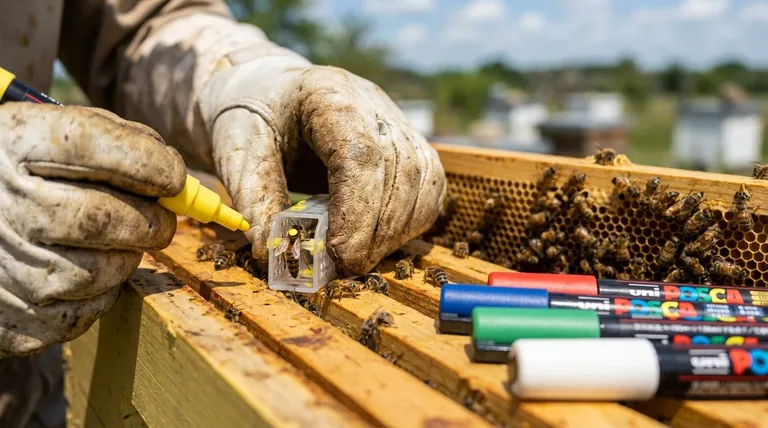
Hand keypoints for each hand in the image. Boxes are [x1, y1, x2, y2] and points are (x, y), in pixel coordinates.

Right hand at [0, 103, 184, 355]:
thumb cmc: (26, 174)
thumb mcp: (52, 135)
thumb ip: (114, 141)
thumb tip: (176, 179)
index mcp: (15, 143)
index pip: (91, 145)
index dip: (148, 162)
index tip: (174, 177)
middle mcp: (2, 203)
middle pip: (99, 219)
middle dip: (150, 222)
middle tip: (162, 220)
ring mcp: (1, 263)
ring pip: (99, 273)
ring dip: (126, 260)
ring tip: (117, 244)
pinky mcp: (7, 316)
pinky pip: (80, 313)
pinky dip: (98, 295)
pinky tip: (86, 270)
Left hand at [201, 60, 445, 274]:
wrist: (268, 90)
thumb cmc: (250, 116)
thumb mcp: (239, 153)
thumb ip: (255, 199)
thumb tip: (272, 253)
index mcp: (328, 95)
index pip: (361, 155)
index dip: (357, 212)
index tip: (339, 256)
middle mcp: (372, 103)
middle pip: (399, 170)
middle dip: (378, 230)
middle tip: (347, 268)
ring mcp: (396, 120)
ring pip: (423, 178)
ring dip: (397, 230)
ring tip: (360, 257)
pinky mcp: (409, 141)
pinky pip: (429, 184)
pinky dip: (411, 220)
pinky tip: (380, 239)